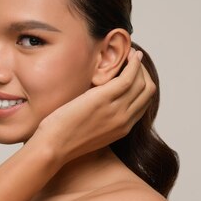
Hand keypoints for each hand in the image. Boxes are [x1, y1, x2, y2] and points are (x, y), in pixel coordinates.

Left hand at [29, 48, 155, 167]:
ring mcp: (116, 111)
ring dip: (138, 65)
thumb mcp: (89, 129)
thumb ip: (100, 117)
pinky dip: (132, 64)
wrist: (52, 147)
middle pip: (147, 91)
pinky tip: (129, 55)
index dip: (143, 84)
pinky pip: (128, 78)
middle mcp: (124, 121)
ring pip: (141, 83)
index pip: (144, 103)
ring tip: (131, 53)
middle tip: (134, 59)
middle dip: (144, 72)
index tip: (135, 71)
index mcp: (122, 129)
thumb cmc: (62, 138)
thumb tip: (97, 100)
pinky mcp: (103, 99)